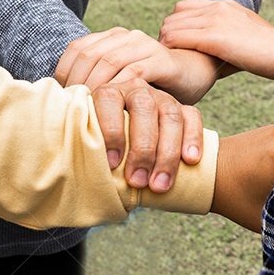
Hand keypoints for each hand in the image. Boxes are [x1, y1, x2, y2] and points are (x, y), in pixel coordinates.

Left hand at [56, 27, 221, 104]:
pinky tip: (114, 109)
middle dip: (77, 83)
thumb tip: (66, 103)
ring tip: (88, 112)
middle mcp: (127, 36)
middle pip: (89, 55)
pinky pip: (134, 72)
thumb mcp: (123, 80)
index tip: (61, 100)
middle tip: (72, 110)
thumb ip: (100, 83)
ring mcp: (145, 45)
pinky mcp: (162, 59)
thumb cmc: (156, 83)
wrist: (197, 72)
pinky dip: (120, 90)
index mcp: (112, 37)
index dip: (64, 73)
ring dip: (95, 88)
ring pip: (109, 62)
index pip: (77, 49)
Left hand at [90, 78, 203, 193]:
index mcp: (108, 93)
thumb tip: (80, 175)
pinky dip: (193, 139)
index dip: (110, 131)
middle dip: (142, 148)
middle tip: (137, 182)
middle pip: (144, 109)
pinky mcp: (184, 109)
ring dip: (167, 154)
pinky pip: (192, 118)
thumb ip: (89, 150)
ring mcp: (162, 98)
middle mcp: (136, 90)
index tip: (111, 163)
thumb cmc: (107, 151)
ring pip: (170, 116)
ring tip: (160, 185)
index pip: (109, 101)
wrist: (129, 147)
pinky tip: (191, 161)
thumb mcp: (93, 144)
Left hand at [160, 0, 273, 79]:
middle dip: (167, 37)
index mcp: (224, 5)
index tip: (178, 47)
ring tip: (171, 64)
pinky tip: (175, 65)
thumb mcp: (245, 38)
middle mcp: (216, 7)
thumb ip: (226, 42)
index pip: (183, 8)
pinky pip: (176, 38)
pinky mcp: (214, 36)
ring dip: (166, 45)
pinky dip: (170, 51)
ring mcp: (214, 19)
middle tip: (170, 58)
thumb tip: (209, 63)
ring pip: (170, 26)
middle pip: (173, 16)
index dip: (177, 26)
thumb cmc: (270, 53)